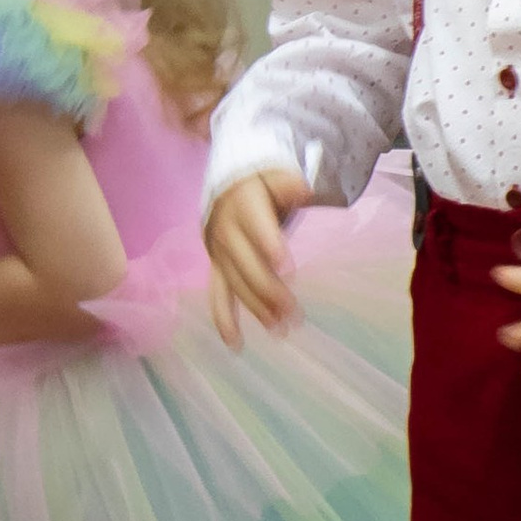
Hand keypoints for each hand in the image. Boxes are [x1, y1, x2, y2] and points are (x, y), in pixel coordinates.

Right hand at [206, 170, 311, 347]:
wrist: (226, 189)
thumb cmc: (260, 186)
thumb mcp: (273, 176)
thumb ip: (287, 184)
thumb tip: (303, 190)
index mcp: (243, 207)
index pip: (257, 228)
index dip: (270, 246)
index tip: (288, 269)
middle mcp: (226, 233)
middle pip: (247, 265)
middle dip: (269, 290)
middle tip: (294, 312)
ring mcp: (219, 255)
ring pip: (236, 285)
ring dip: (257, 309)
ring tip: (281, 330)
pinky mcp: (217, 270)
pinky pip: (217, 296)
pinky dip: (224, 320)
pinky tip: (236, 344)